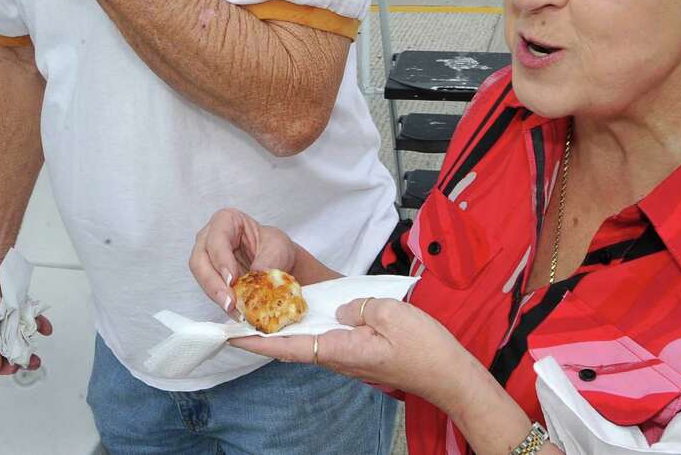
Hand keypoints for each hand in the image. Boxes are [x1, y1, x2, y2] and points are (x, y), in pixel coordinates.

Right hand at [0, 263, 52, 375]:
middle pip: (3, 349)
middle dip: (17, 357)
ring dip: (29, 341)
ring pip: (17, 335)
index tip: (14, 367)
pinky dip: (37, 324)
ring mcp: (2, 315)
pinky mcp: (16, 305)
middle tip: (31, 361)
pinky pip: (28, 318)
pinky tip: (44, 327)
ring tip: (37, 346)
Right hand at [189, 208, 297, 316]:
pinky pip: (210, 290)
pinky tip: (236, 312)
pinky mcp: (211, 278)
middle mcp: (210, 237)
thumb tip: (257, 277)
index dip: (221, 259)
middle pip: (200, 259)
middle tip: (229, 301)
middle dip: (213, 282)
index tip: (232, 278)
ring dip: (216, 295)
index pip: (216, 238)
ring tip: (234, 309)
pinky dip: (222, 302)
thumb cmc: (274, 246)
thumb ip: (267, 261)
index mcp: (226, 220)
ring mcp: (207, 258)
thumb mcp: (278, 248)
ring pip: (201, 277)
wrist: (277, 260)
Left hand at [230, 298, 478, 415]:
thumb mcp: (390, 314)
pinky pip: (326, 340)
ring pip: (307, 343)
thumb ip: (358, 306)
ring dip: (283, 331)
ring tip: (260, 312)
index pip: (288, 347)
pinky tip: (301, 315)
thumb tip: (340, 308)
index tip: (231, 334)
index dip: (258, 340)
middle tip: (237, 317)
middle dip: (263, 334)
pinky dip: (306, 329)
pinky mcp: (360, 354)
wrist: (449, 374)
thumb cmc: (424, 347)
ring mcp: (350, 358)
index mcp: (340, 349)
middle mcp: (339, 358)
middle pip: (292, 347)